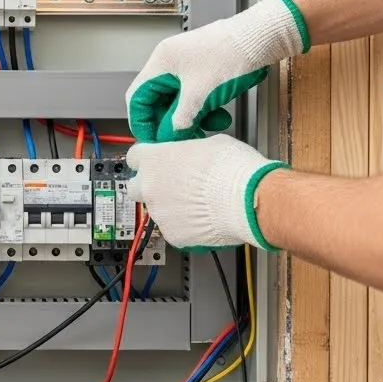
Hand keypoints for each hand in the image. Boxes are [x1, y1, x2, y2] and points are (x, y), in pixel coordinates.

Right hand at [126, 0, 308, 142]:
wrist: (262, 38)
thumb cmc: (232, 53)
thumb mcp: (200, 95)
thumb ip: (179, 121)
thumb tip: (168, 138)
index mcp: (162, 62)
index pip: (137, 97)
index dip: (142, 122)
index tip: (152, 140)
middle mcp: (171, 63)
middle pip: (159, 102)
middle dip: (171, 123)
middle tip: (181, 139)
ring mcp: (189, 67)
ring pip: (180, 102)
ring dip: (192, 119)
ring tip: (208, 128)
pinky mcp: (205, 72)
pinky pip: (197, 98)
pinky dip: (205, 111)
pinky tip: (221, 116)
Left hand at [126, 134, 287, 250]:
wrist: (247, 200)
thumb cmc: (233, 169)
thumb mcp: (211, 145)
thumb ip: (190, 152)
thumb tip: (193, 157)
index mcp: (155, 160)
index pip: (135, 157)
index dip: (147, 159)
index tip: (155, 162)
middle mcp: (150, 188)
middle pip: (135, 188)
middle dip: (149, 187)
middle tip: (170, 186)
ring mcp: (160, 214)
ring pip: (157, 211)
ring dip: (172, 207)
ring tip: (199, 205)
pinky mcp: (173, 236)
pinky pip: (174, 230)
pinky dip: (185, 226)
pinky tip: (204, 219)